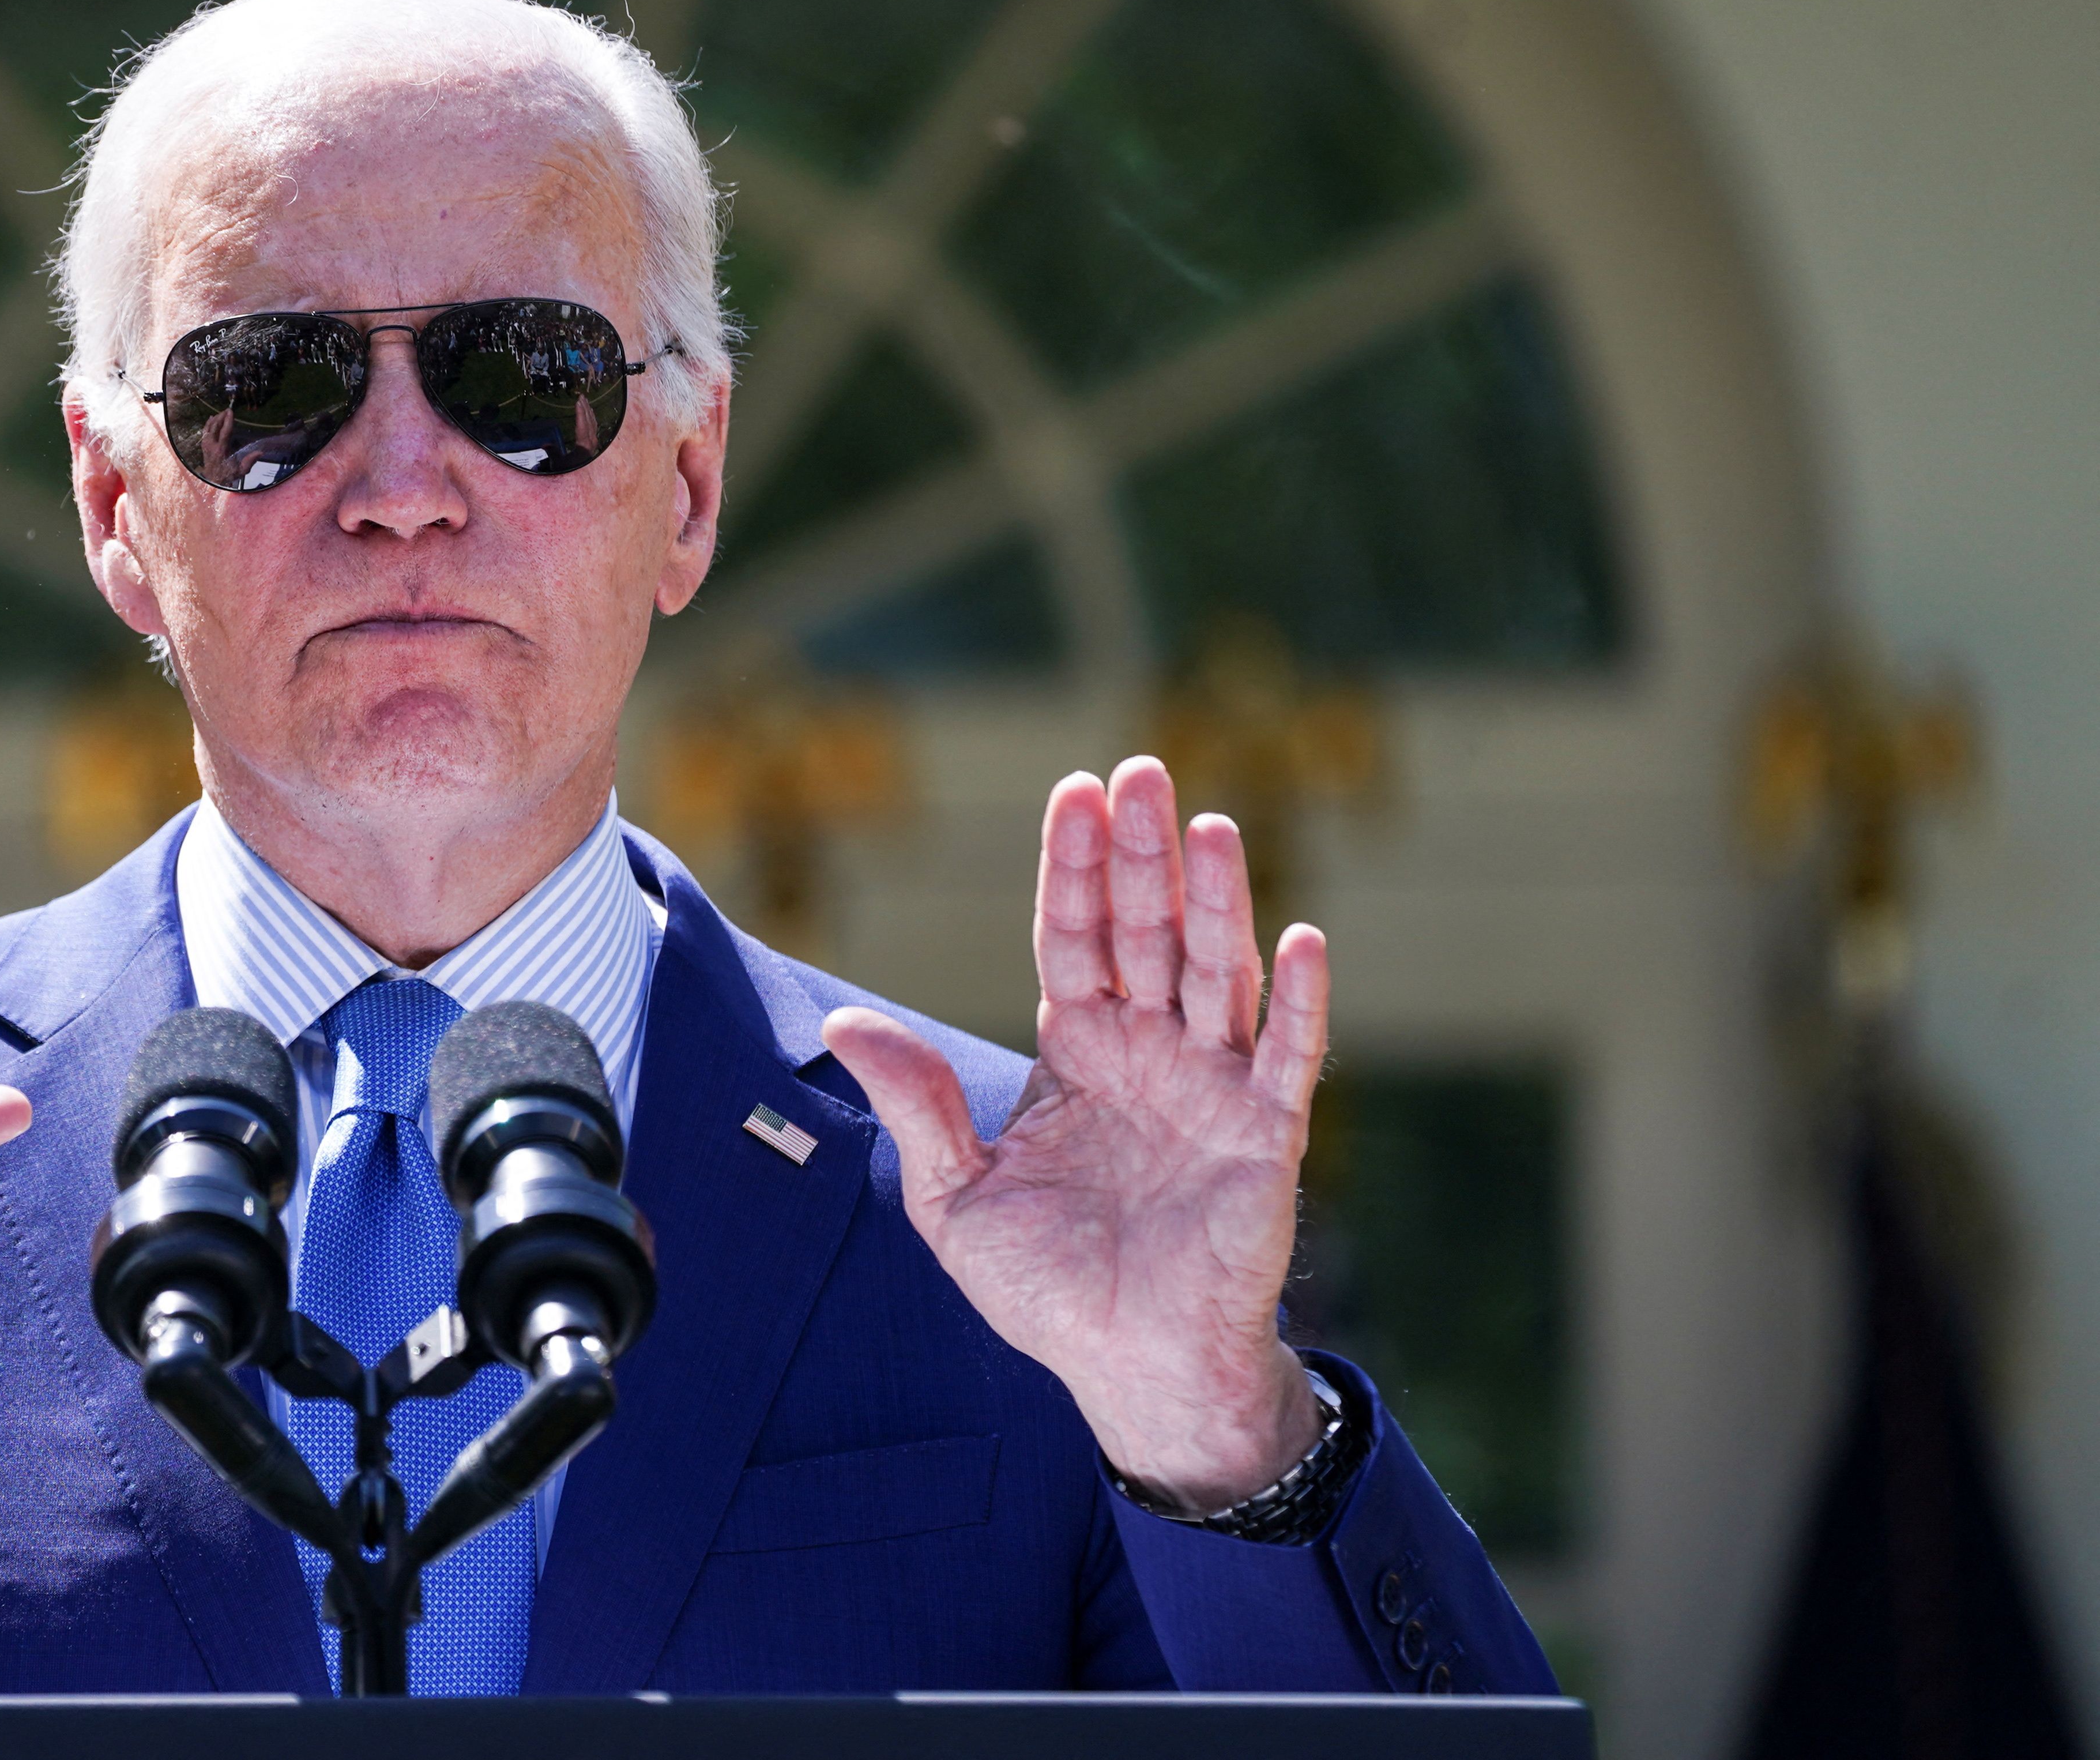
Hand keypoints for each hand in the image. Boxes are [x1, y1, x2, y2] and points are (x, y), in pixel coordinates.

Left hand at [824, 757, 1328, 1512]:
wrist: (1130, 1370)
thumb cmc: (1047, 1288)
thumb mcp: (954, 1198)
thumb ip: (915, 1105)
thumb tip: (842, 1020)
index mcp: (1078, 1055)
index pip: (1074, 939)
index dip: (1074, 868)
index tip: (1074, 790)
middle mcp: (1150, 1054)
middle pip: (1146, 933)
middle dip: (1141, 855)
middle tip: (1139, 772)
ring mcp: (1213, 1089)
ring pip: (1217, 972)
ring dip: (1216, 900)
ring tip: (1206, 826)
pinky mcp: (1266, 1137)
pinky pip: (1287, 1057)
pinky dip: (1299, 1000)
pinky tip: (1299, 936)